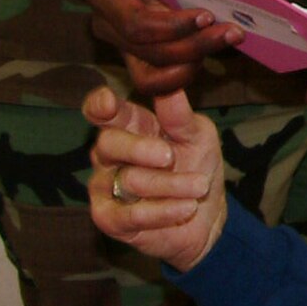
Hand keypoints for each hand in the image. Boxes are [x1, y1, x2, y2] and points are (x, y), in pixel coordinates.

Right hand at [84, 0, 244, 95]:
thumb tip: (235, 1)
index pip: (137, 24)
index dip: (174, 27)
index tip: (208, 16)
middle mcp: (106, 23)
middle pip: (149, 52)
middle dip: (195, 46)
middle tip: (234, 32)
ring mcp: (119, 42)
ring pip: (153, 72)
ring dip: (192, 63)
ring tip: (226, 39)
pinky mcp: (137, 52)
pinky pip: (157, 74)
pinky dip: (185, 69)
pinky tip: (213, 49)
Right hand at [85, 85, 227, 269]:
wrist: (207, 215)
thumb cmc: (197, 166)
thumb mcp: (198, 136)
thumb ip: (179, 115)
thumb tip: (170, 86)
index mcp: (130, 126)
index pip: (104, 111)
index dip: (99, 105)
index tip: (108, 102)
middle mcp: (110, 154)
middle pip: (108, 142)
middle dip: (141, 149)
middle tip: (171, 157)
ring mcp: (104, 186)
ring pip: (128, 180)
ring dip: (171, 184)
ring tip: (199, 186)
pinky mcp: (108, 219)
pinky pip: (130, 215)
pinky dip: (164, 211)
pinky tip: (187, 207)